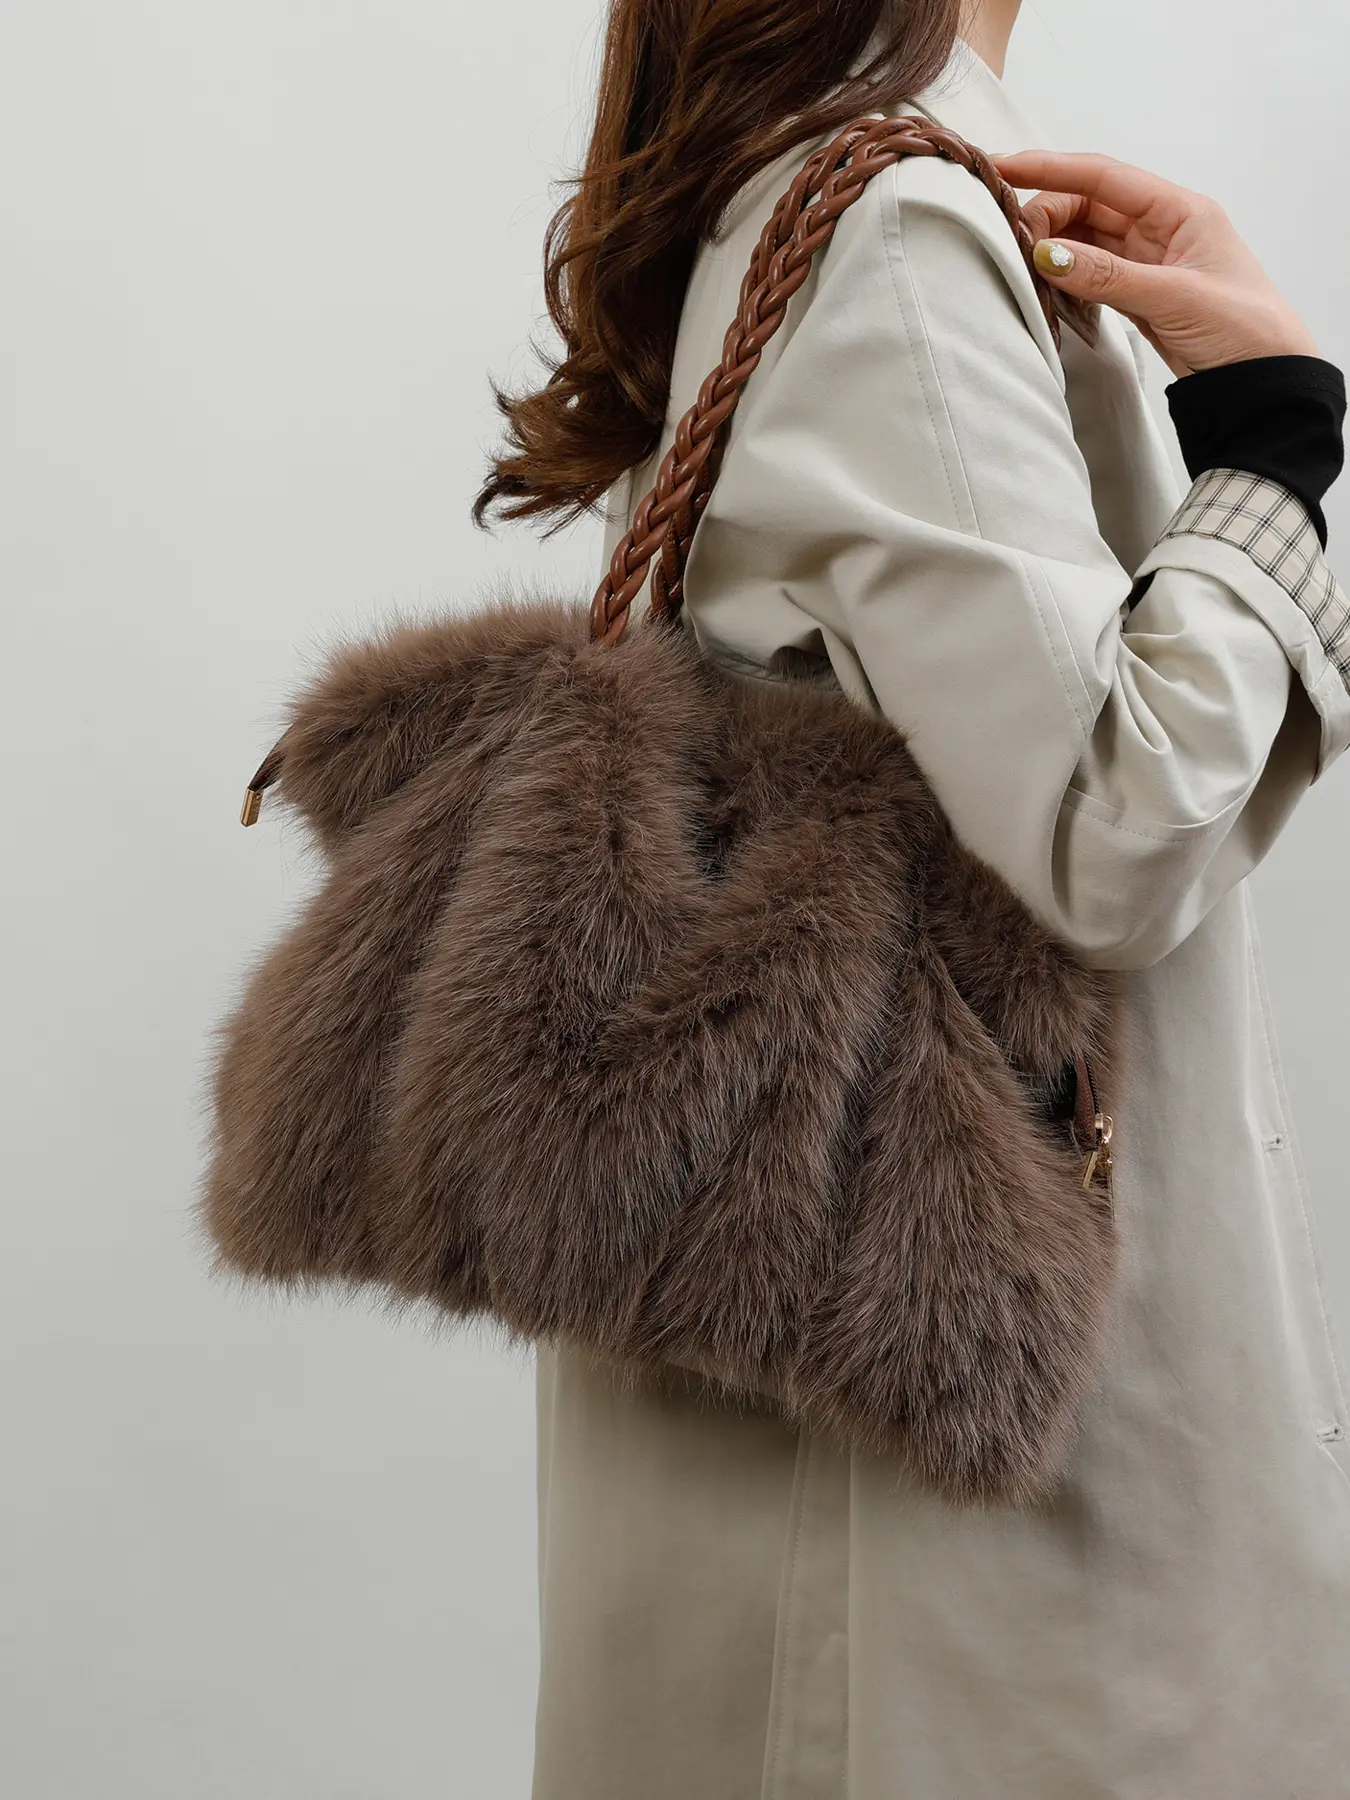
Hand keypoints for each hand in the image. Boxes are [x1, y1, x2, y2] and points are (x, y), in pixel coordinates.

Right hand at [992, 151, 1319, 378]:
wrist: (1265, 382)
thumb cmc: (1244, 329)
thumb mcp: (1174, 298)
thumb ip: (1108, 276)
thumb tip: (1047, 254)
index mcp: (1180, 211)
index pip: (1105, 177)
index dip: (1052, 169)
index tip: (1005, 167)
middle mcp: (1162, 229)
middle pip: (1088, 206)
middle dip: (1047, 217)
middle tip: (1013, 244)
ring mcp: (1148, 262)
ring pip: (1085, 241)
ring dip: (1052, 249)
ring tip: (1021, 266)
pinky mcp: (1139, 295)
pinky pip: (1091, 275)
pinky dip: (1065, 279)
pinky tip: (1045, 287)